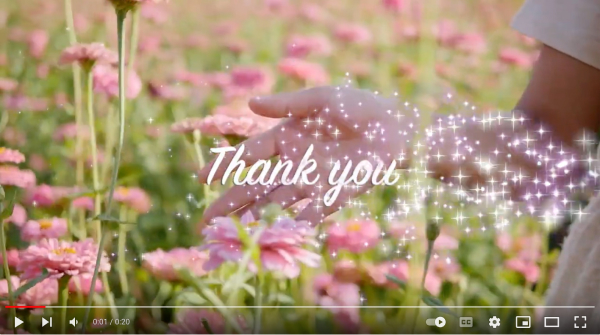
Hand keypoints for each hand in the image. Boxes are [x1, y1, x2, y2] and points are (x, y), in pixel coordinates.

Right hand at [198, 86, 408, 224]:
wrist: (396, 128)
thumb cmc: (359, 107)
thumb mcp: (322, 99)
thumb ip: (288, 104)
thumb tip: (251, 103)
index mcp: (287, 137)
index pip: (250, 154)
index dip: (226, 165)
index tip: (202, 179)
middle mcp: (294, 162)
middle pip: (257, 186)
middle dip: (232, 203)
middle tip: (208, 222)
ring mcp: (312, 181)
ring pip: (277, 203)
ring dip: (257, 218)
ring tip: (236, 233)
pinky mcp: (333, 195)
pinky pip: (312, 212)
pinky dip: (298, 224)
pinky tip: (280, 236)